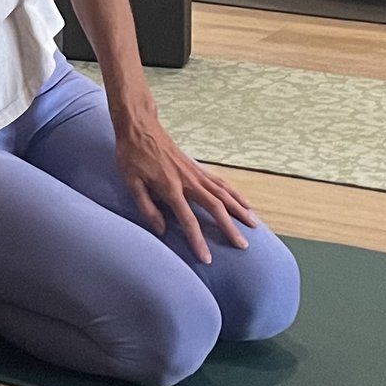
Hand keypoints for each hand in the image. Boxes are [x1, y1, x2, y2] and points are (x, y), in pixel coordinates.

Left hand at [112, 106, 251, 265]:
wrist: (139, 127)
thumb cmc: (132, 156)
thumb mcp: (131, 182)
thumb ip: (147, 207)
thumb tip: (161, 231)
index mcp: (170, 188)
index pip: (188, 220)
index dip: (198, 240)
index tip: (208, 258)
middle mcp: (188, 181)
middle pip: (215, 207)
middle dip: (230, 227)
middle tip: (243, 245)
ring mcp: (195, 173)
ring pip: (224, 193)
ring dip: (239, 209)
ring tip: (253, 225)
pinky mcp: (198, 168)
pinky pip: (221, 182)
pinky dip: (235, 193)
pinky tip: (244, 202)